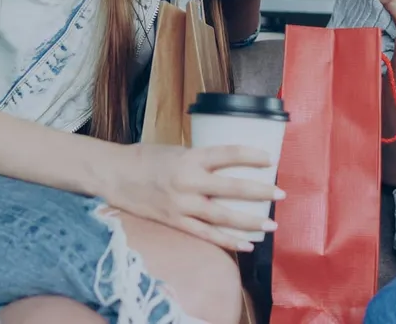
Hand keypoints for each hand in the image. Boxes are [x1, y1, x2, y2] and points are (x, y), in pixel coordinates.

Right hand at [104, 143, 284, 252]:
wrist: (114, 175)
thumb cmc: (146, 158)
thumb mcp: (177, 150)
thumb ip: (201, 159)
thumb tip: (228, 166)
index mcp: (191, 157)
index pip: (228, 154)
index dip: (251, 156)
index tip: (270, 160)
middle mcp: (188, 181)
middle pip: (232, 188)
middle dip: (260, 192)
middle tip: (281, 195)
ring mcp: (182, 205)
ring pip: (223, 216)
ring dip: (250, 222)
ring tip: (271, 226)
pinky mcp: (175, 222)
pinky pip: (206, 235)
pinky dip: (228, 241)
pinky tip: (246, 245)